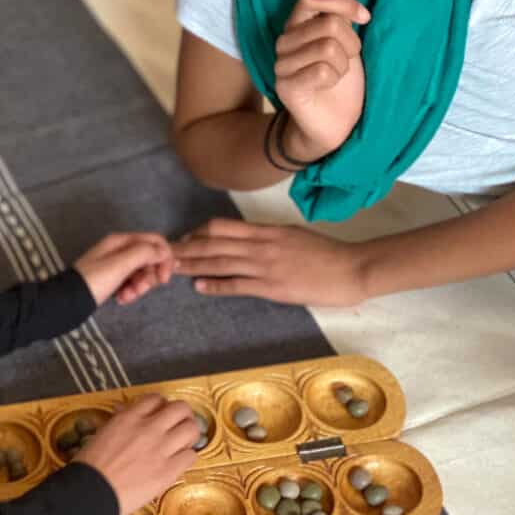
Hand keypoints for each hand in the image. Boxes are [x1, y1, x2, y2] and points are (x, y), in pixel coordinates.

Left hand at [74, 233, 173, 305]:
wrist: (68, 302)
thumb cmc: (93, 281)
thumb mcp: (120, 264)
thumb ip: (144, 253)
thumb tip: (163, 250)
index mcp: (122, 240)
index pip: (155, 241)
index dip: (164, 258)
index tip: (164, 278)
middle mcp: (120, 249)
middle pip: (150, 258)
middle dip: (150, 276)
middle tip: (140, 289)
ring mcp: (117, 264)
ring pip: (142, 272)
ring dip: (140, 287)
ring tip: (126, 297)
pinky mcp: (114, 278)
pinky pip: (132, 282)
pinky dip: (131, 292)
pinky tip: (122, 299)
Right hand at [74, 395, 198, 514]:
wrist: (93, 493)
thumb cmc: (91, 467)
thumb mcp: (102, 434)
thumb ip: (119, 421)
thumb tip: (124, 413)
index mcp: (129, 417)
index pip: (155, 398)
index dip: (161, 405)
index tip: (161, 412)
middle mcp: (148, 428)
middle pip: (180, 408)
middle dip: (183, 415)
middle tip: (180, 423)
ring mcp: (161, 448)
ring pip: (191, 429)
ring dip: (189, 434)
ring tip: (183, 442)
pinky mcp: (168, 471)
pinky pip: (190, 456)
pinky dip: (187, 457)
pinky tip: (179, 461)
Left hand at [172, 218, 367, 306]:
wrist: (352, 268)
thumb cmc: (325, 253)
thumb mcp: (291, 235)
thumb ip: (266, 236)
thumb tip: (244, 239)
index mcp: (266, 230)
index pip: (222, 226)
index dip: (198, 232)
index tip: (184, 238)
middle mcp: (261, 244)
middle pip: (213, 243)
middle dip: (185, 248)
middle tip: (162, 252)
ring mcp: (265, 266)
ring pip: (220, 262)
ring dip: (193, 265)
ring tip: (171, 268)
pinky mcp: (272, 287)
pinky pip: (237, 285)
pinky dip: (215, 285)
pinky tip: (198, 286)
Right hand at [274, 0, 368, 159]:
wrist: (335, 122)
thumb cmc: (342, 80)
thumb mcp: (345, 42)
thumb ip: (340, 17)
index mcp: (297, 26)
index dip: (343, 3)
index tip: (364, 18)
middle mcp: (284, 42)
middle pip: (329, 24)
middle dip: (351, 43)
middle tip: (348, 59)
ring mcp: (282, 65)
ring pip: (328, 47)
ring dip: (343, 64)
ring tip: (337, 74)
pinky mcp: (286, 86)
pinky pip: (322, 71)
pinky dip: (334, 79)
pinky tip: (327, 87)